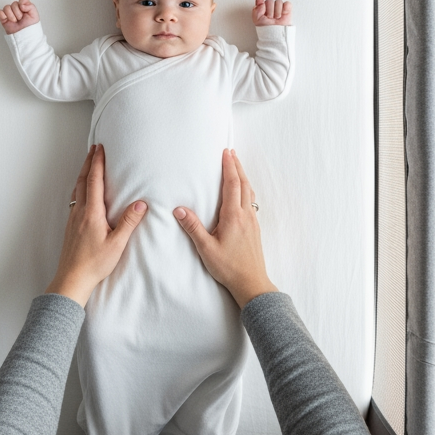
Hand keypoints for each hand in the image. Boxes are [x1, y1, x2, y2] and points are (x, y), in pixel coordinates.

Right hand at [0, 0, 39, 33]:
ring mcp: (10, 14)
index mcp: (25, 7)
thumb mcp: (34, 15)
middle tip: (20, 19)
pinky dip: (3, 15)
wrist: (24, 37)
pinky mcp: (3, 19)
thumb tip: (21, 4)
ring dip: (11, 15)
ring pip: (6, 7)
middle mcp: (17, 9)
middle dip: (18, 12)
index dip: (22, 3)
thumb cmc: (30, 27)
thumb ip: (30, 6)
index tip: (23, 9)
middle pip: (14, 3)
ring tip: (15, 21)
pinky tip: (7, 20)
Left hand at [46, 145, 146, 305]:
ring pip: (76, 189)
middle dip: (89, 163)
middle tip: (94, 149)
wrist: (72, 279)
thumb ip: (128, 222)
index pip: (94, 181)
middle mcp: (80, 212)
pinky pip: (74, 199)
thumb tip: (141, 204)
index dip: (98, 163)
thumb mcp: (117, 244)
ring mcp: (73, 219)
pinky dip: (79, 187)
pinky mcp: (70, 226)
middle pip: (82, 181)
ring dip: (83, 174)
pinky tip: (82, 192)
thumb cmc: (95, 264)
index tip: (100, 148)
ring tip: (88, 165)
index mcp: (92, 213)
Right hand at [174, 149, 277, 307]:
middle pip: (243, 184)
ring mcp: (252, 221)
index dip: (229, 167)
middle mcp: (246, 215)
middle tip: (231, 152)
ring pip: (249, 192)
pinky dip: (246, 189)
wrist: (251, 283)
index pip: (232, 185)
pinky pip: (251, 201)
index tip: (226, 152)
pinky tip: (242, 193)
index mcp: (234, 216)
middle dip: (237, 166)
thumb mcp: (206, 248)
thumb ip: (193, 227)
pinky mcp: (254, 229)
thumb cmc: (229, 267)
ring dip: (243, 176)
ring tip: (237, 167)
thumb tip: (179, 209)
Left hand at [252, 0, 292, 26]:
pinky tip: (283, 14)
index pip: (261, 0)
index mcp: (262, 7)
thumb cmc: (266, 28)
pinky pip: (287, 4)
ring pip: (278, 2)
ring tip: (276, 18)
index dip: (262, 7)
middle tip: (270, 18)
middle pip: (270, 1)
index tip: (263, 13)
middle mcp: (270, 6)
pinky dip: (285, 9)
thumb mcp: (257, 19)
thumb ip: (256, 8)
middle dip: (270, 11)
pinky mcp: (287, 9)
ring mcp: (279, 7)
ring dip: (277, 12)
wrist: (275, 35)